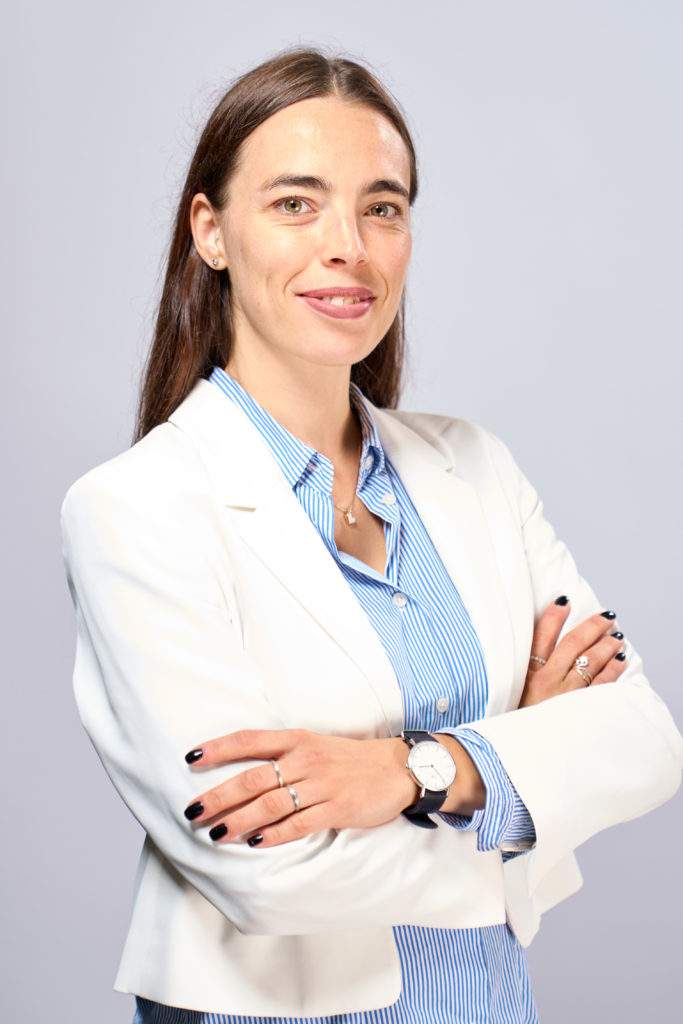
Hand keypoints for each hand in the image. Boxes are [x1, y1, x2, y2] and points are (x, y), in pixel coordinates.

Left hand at [182, 729, 419, 847]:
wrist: (397, 768)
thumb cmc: (350, 759)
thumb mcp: (315, 745)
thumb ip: (282, 755)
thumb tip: (240, 774)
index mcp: (297, 739)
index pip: (249, 740)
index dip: (218, 748)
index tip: (190, 759)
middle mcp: (305, 759)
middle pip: (253, 778)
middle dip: (219, 796)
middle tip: (192, 811)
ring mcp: (321, 784)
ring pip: (271, 803)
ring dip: (239, 819)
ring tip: (215, 832)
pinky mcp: (336, 808)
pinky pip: (299, 823)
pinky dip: (275, 834)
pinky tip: (255, 842)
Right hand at [519, 596, 627, 707]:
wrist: (527, 755)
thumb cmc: (521, 717)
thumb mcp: (511, 692)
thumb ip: (522, 670)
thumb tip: (536, 648)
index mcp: (527, 673)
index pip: (541, 635)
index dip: (554, 616)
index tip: (564, 601)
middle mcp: (548, 679)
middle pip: (573, 644)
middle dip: (592, 626)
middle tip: (606, 616)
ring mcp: (567, 694)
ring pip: (591, 661)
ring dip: (606, 645)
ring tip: (616, 636)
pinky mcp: (581, 708)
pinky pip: (602, 683)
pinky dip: (613, 669)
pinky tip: (620, 659)